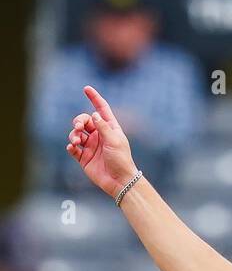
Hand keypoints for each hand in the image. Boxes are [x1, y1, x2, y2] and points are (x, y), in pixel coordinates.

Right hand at [66, 85, 138, 199]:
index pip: (101, 110)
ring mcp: (91, 146)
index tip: (86, 88)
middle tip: (78, 127)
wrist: (120, 182)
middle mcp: (99, 136)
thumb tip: (93, 114)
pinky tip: (72, 147)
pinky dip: (71, 146)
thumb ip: (103, 127)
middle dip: (78, 121)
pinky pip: (73, 148)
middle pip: (84, 121)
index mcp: (109, 129)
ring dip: (73, 134)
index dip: (94, 98)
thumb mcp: (114, 140)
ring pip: (76, 134)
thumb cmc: (121, 160)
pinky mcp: (84, 158)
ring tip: (76, 141)